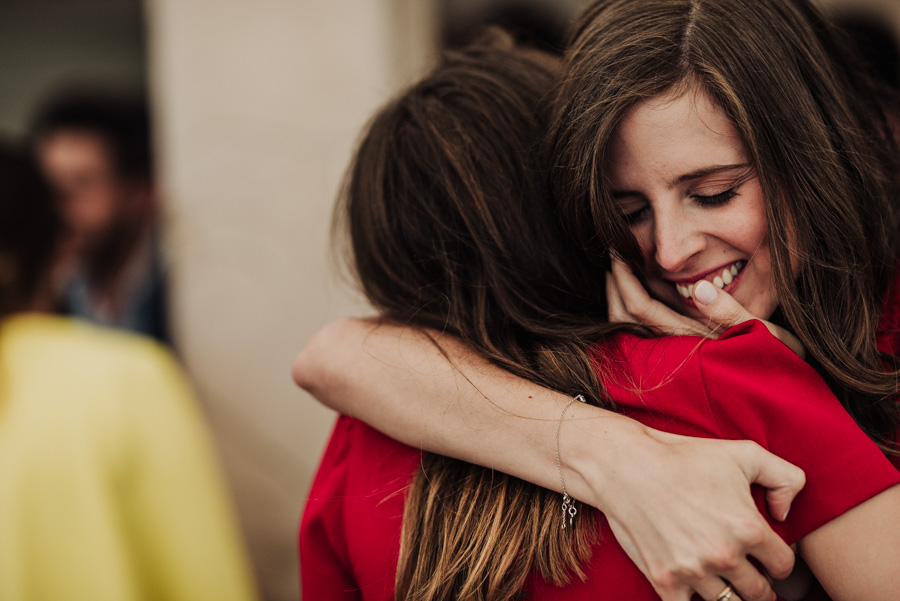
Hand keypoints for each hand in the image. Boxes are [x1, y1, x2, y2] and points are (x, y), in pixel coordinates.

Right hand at [573, 423, 805, 600]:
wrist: (625, 467)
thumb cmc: (684, 457)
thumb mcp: (744, 452)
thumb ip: (785, 477)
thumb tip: (786, 515)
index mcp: (748, 528)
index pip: (784, 566)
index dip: (778, 560)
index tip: (766, 555)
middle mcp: (723, 555)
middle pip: (760, 593)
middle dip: (757, 582)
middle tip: (747, 571)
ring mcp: (693, 572)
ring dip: (729, 592)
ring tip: (722, 577)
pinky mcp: (664, 582)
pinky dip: (694, 600)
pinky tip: (694, 587)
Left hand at [607, 259, 804, 357]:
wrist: (784, 401)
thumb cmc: (781, 366)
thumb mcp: (768, 336)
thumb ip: (733, 313)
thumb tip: (701, 287)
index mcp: (691, 341)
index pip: (640, 309)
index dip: (623, 280)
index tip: (617, 250)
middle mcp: (675, 351)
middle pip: (623, 319)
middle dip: (614, 285)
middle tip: (613, 253)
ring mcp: (674, 356)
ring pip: (628, 327)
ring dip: (620, 296)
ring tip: (621, 267)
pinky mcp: (679, 356)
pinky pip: (642, 331)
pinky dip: (633, 307)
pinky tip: (640, 288)